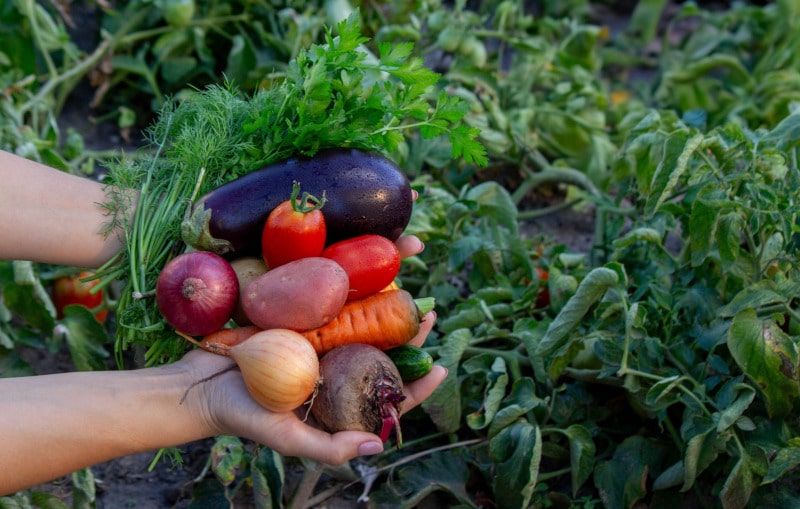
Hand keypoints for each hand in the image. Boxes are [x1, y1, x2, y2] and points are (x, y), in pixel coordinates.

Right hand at [177, 233, 444, 464]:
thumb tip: (378, 446)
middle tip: (430, 311)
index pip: (386, 392)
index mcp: (339, 394)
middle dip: (409, 330)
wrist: (197, 384)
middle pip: (380, 346)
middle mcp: (334, 363)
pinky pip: (328, 294)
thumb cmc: (241, 416)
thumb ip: (328, 448)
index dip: (417, 383)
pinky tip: (366, 262)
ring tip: (409, 278)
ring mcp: (317, 336)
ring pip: (360, 314)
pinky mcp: (297, 313)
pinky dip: (347, 278)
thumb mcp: (286, 437)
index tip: (442, 367)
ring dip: (385, 295)